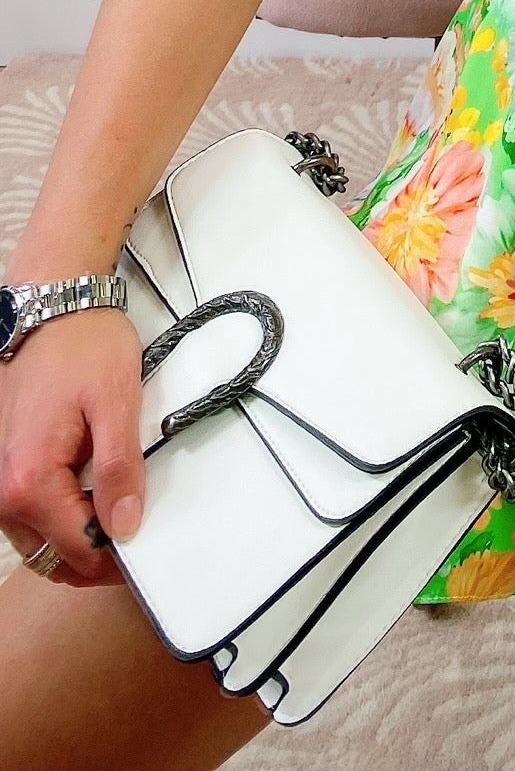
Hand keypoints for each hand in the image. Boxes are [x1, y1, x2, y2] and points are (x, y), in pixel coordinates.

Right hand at [0, 308, 143, 586]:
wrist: (52, 307)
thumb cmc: (83, 345)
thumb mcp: (116, 402)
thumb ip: (120, 470)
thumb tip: (125, 526)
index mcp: (30, 481)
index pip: (78, 551)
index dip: (118, 560)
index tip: (147, 554)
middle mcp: (3, 491)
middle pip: (53, 557)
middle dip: (95, 560)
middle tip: (137, 545)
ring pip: (38, 542)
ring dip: (75, 543)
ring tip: (117, 519)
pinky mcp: (3, 467)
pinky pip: (28, 516)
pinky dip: (58, 521)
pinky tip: (90, 500)